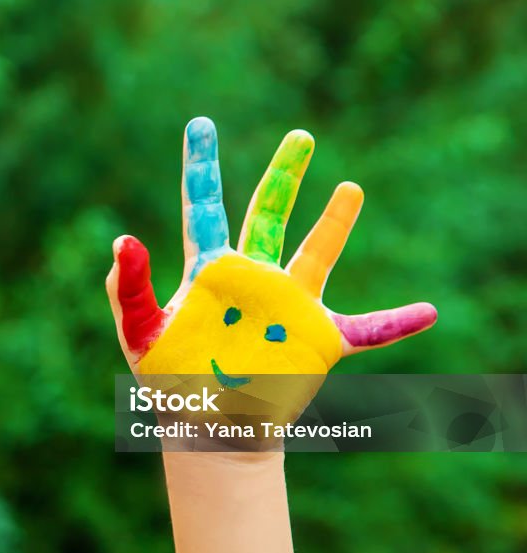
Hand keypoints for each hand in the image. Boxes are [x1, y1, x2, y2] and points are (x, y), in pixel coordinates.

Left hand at [107, 117, 435, 419]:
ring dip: (335, 224)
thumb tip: (124, 238)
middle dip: (283, 175)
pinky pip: (366, 330)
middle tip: (300, 136)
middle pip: (268, 214)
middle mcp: (253, 278)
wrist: (207, 428)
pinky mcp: (316, 341)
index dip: (200, 166)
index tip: (199, 124)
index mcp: (209, 271)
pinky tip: (428, 312)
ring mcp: (288, 307)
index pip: (203, 208)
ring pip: (316, 255)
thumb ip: (129, 289)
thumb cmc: (170, 382)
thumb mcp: (141, 335)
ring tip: (349, 188)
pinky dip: (395, 324)